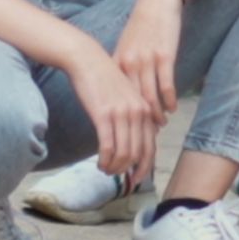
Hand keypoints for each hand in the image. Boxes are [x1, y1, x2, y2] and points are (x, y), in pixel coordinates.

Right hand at [68, 44, 161, 181]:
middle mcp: (137, 112)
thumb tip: (134, 141)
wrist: (88, 60)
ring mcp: (122, 113)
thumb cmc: (104, 80)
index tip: (136, 179)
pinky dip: (105, 160)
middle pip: (139, 153)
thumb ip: (133, 116)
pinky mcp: (104, 115)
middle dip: (129, 171)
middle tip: (118, 178)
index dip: (145, 166)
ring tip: (105, 169)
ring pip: (124, 153)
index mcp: (145, 109)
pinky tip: (100, 163)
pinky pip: (108, 147)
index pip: (150, 146)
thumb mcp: (126, 97)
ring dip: (115, 167)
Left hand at [113, 0, 182, 126]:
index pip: (118, 98)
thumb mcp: (125, 47)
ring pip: (150, 98)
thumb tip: (121, 93)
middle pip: (133, 103)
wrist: (156, 2)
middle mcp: (130, 65)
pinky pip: (166, 86)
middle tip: (144, 135)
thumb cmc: (141, 27)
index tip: (126, 130)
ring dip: (156, 115)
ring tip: (160, 126)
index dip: (122, 117)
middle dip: (139, 122)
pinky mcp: (165, 57)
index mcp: (117, 64)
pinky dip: (170, 101)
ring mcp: (147, 61)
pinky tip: (172, 108)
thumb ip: (122, 69)